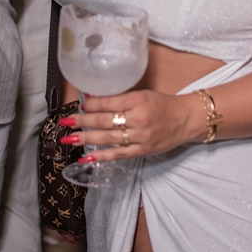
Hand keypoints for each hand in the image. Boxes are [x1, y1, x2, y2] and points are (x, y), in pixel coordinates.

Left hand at [59, 89, 202, 162]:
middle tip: (65, 122)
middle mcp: (138, 119)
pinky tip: (86, 157)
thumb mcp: (143, 94)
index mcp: (138, 100)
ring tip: (68, 139)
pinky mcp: (142, 150)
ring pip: (108, 138)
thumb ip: (121, 99)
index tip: (80, 105)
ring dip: (86, 139)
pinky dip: (101, 156)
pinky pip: (118, 154)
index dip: (92, 105)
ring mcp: (140, 137)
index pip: (109, 102)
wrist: (186, 119)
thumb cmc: (163, 104)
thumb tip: (94, 101)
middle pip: (105, 121)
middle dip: (82, 122)